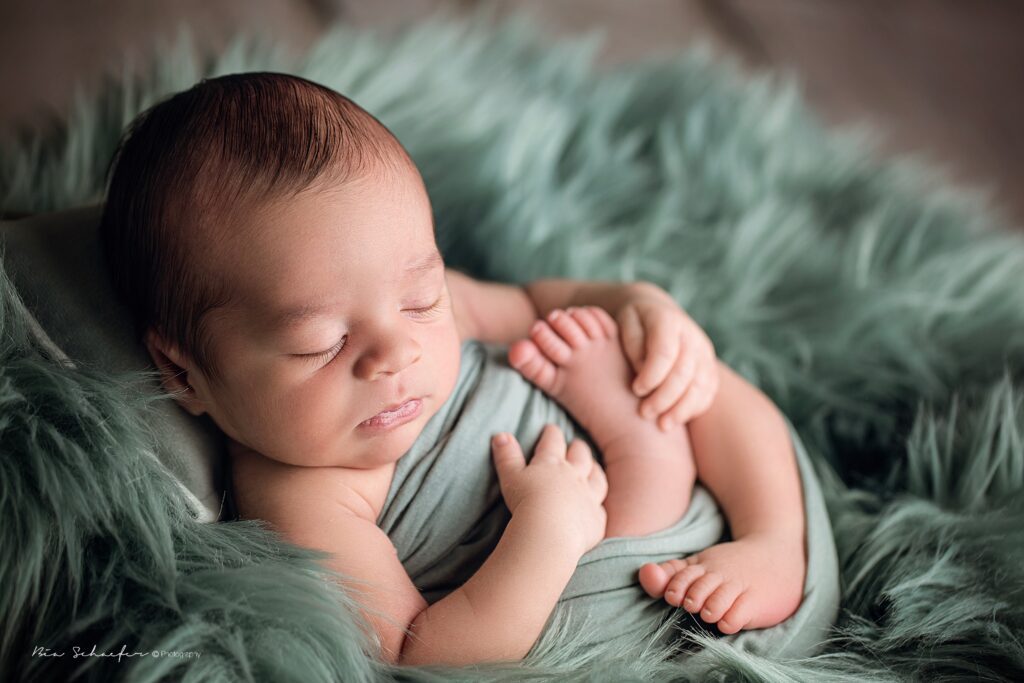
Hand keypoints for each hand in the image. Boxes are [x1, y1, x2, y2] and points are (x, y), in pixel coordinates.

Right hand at [491, 424, 607, 555]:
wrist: (550, 531)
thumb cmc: (527, 501)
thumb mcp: (510, 476)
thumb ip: (506, 456)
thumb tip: (500, 435)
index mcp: (552, 463)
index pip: (553, 442)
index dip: (551, 434)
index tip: (551, 428)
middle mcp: (574, 476)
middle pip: (581, 456)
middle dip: (578, 448)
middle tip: (577, 444)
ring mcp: (588, 497)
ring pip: (597, 479)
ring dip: (595, 471)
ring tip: (594, 467)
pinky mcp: (596, 519)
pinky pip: (600, 510)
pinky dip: (598, 506)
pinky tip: (596, 506)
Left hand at [615, 282, 718, 430]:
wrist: (656, 312)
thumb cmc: (634, 323)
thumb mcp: (625, 325)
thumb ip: (633, 345)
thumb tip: (643, 372)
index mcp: (668, 320)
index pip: (665, 351)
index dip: (651, 375)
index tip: (635, 389)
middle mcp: (692, 335)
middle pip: (684, 372)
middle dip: (664, 397)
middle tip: (644, 413)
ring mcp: (704, 352)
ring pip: (701, 385)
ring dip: (681, 409)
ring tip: (662, 425)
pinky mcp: (709, 366)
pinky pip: (708, 391)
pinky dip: (694, 408)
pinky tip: (676, 419)